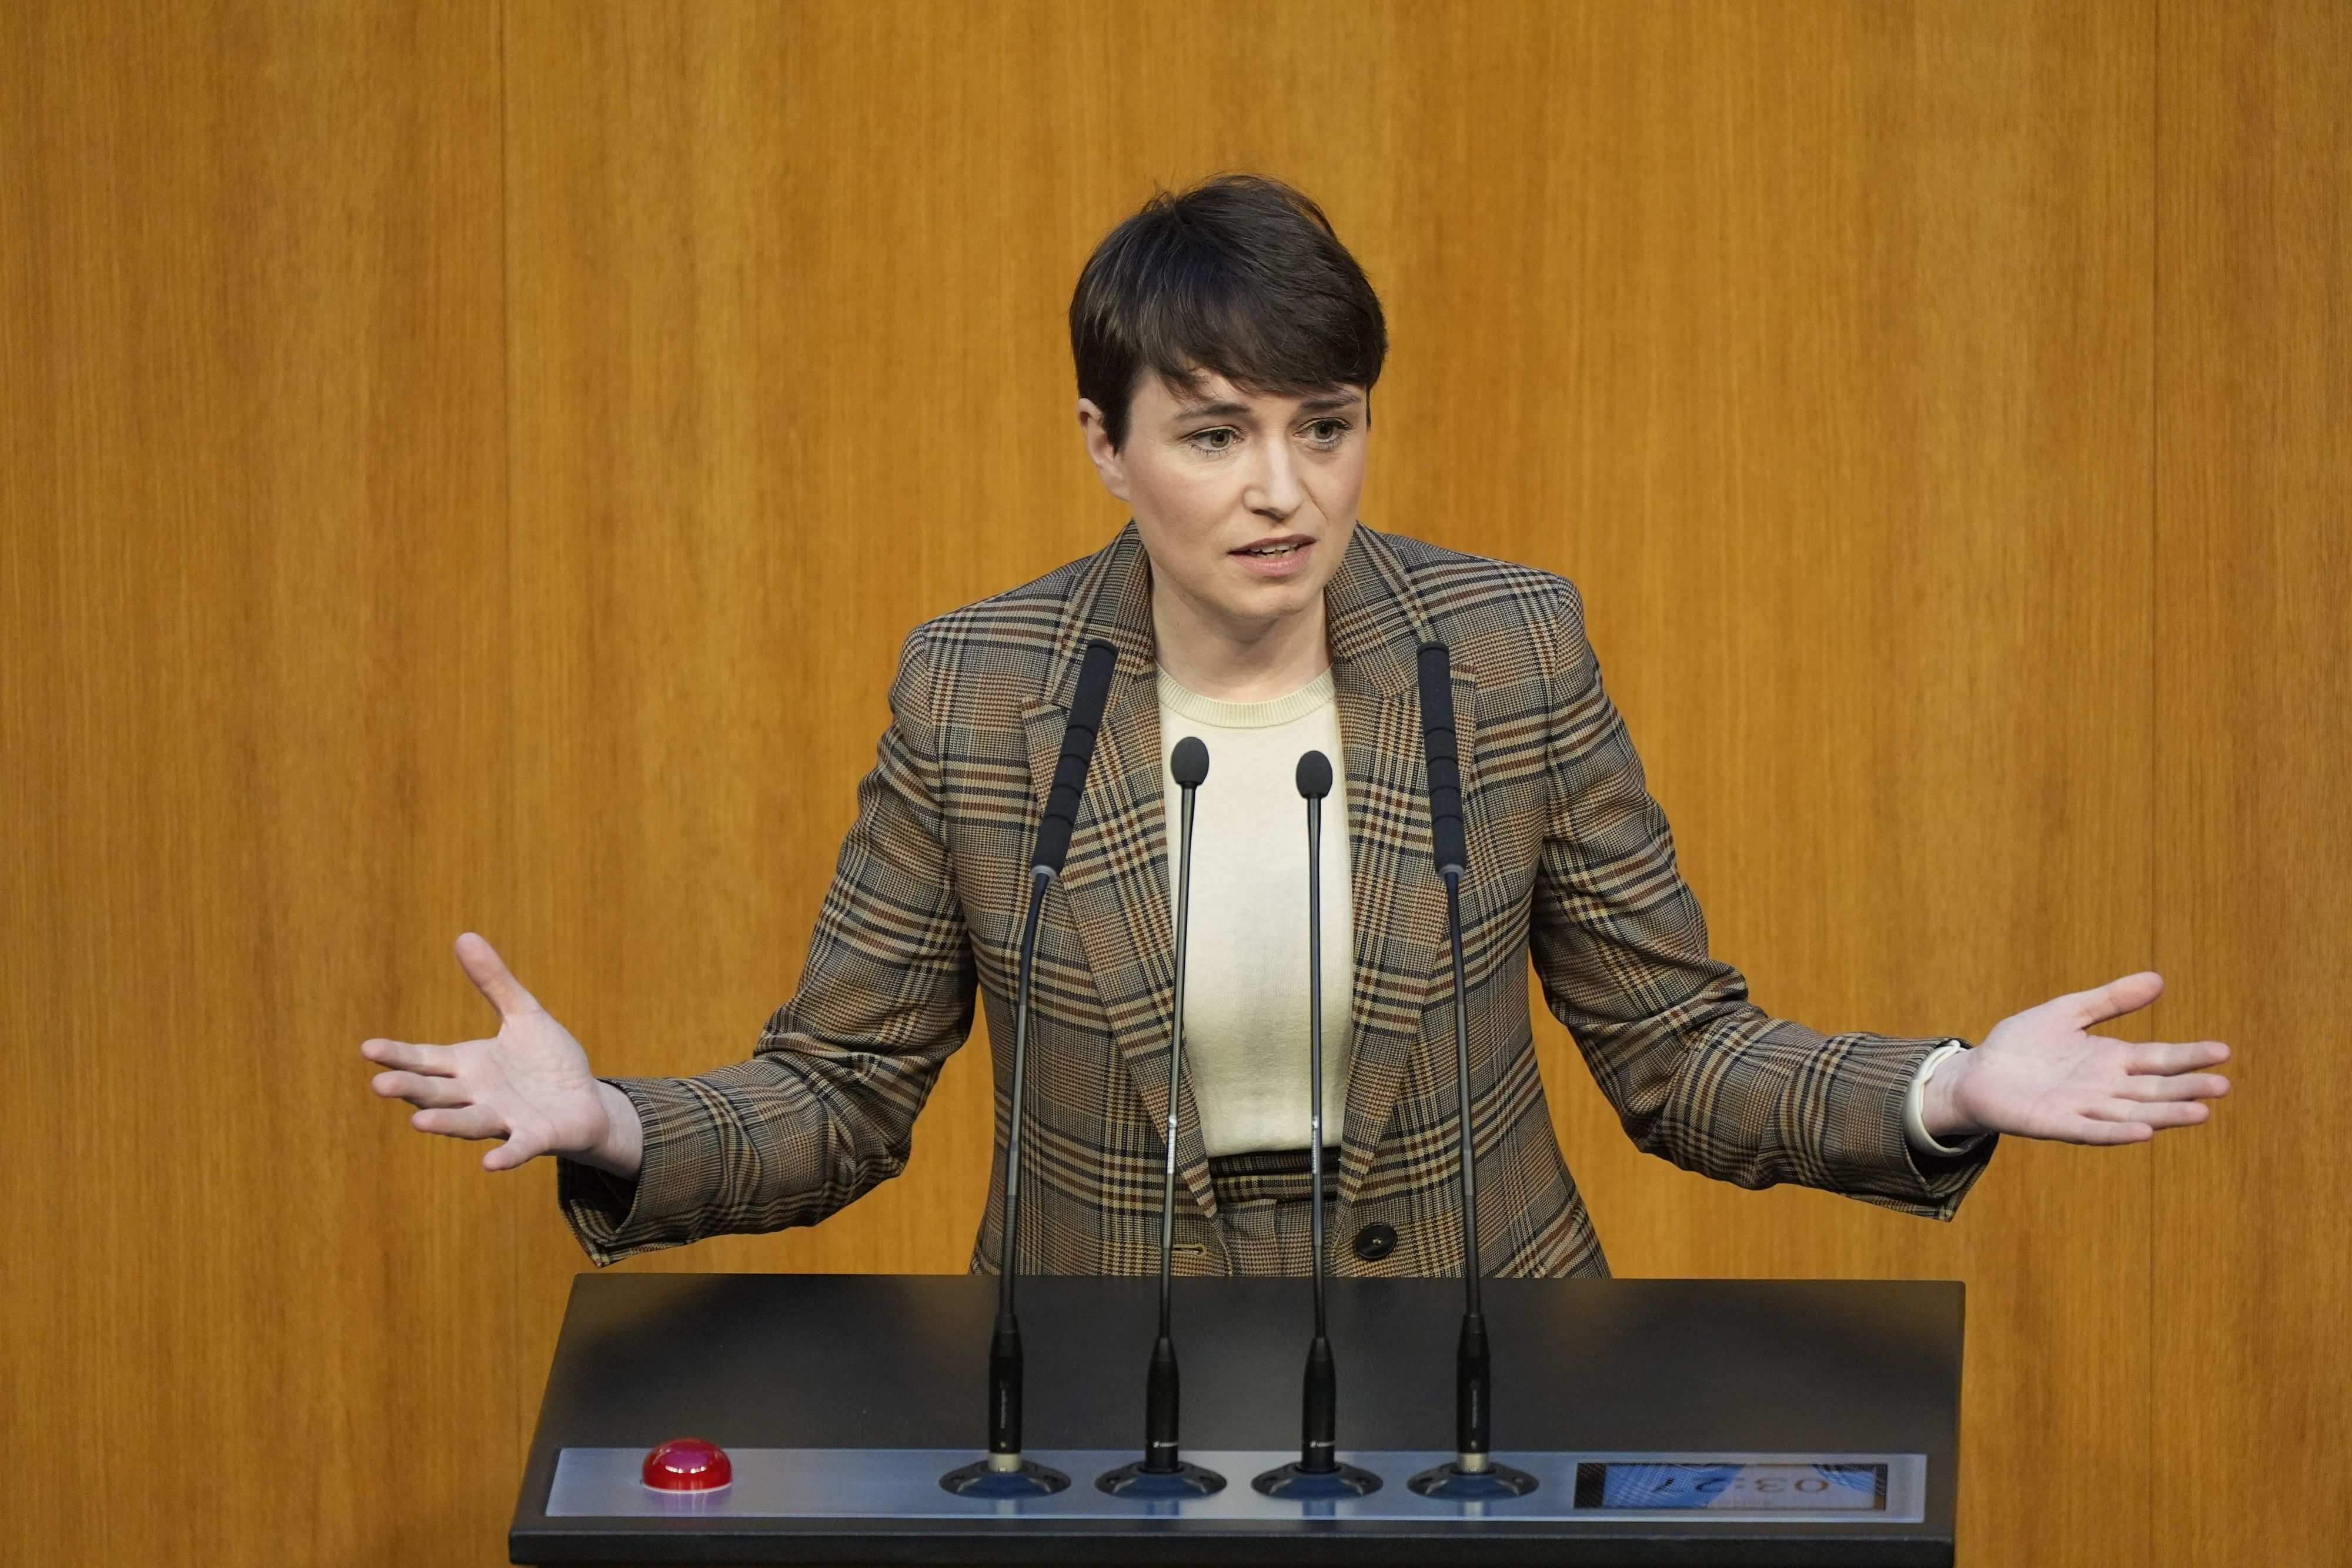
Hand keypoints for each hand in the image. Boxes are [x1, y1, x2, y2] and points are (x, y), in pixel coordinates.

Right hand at [360, 933, 643, 1175]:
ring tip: (418, 1123)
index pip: (425, 1060)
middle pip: (437, 1093)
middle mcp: (478, 1096)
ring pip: (468, 1122)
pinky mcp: (536, 1137)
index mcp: (468, 1066)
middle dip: (410, 1089)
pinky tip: (491, 1164)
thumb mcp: (524, 1015)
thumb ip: (495, 982)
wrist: (586, 1103)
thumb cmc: (548, 1063)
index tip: (368, 1048)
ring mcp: (505, 1119)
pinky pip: (518, 1147)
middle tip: (379, 1085)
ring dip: (445, 1123)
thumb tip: (464, 936)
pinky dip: (506, 1155)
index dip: (398, 1056)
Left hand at [1924, 971, 2229, 1144]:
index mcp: (2112, 1060)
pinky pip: (2092, 1130)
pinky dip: (2117, 1132)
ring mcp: (2083, 1108)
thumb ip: (2110, 1000)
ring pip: (2132, 1113)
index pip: (2159, 1059)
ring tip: (2200, 1112)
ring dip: (2165, 1115)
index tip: (2223, 1051)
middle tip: (2222, 1086)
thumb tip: (2158, 979)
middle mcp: (2105, 1088)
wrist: (1977, 1072)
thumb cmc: (2023, 1044)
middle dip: (2187, 1088)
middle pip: (2154, 1089)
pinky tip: (2143, 1132)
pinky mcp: (2056, 1124)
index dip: (2189, 1056)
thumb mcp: (2068, 1012)